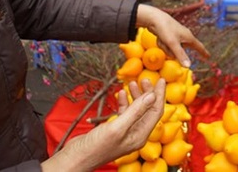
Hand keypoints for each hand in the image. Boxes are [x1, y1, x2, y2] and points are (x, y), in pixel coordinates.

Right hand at [42, 79, 165, 171]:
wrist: (76, 158)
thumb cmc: (96, 147)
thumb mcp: (117, 127)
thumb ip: (136, 111)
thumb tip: (152, 95)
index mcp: (140, 135)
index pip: (156, 111)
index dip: (159, 95)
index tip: (161, 80)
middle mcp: (135, 134)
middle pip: (147, 109)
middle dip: (148, 93)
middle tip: (145, 79)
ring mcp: (125, 132)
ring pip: (136, 110)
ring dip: (136, 96)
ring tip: (133, 82)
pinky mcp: (115, 130)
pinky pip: (125, 113)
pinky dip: (125, 102)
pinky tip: (121, 93)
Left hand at [136, 4, 208, 66]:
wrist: (155, 18)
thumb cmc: (166, 29)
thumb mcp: (173, 44)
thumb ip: (181, 55)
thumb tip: (188, 66)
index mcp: (189, 37)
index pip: (199, 47)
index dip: (203, 52)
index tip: (208, 56)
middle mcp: (184, 36)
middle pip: (181, 51)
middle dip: (172, 51)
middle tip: (167, 43)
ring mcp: (177, 36)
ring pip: (172, 49)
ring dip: (166, 47)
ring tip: (162, 39)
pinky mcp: (170, 36)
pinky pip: (167, 45)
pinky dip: (163, 44)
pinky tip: (159, 38)